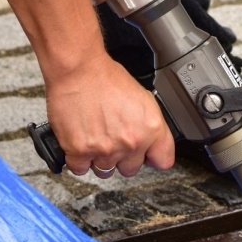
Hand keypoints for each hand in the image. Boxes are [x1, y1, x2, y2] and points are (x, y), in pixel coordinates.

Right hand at [45, 54, 173, 177]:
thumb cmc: (106, 77)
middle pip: (131, 169)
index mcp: (150, 128)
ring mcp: (105, 150)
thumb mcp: (143, 97)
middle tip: (114, 138)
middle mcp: (131, 142)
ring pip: (105, 170)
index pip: (163, 160)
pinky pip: (81, 169)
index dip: (152, 157)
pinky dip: (79, 159)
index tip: (146, 155)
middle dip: (123, 157)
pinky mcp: (80, 152)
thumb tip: (152, 141)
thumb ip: (150, 125)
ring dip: (100, 158)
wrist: (78, 70)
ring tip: (96, 136)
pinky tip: (81, 142)